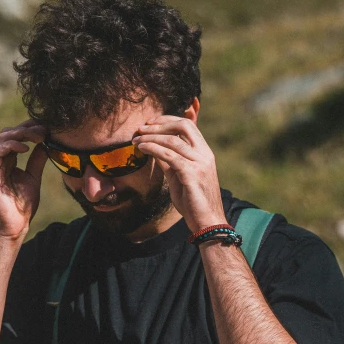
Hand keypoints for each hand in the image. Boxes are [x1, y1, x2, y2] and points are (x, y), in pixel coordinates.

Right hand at [0, 119, 47, 240]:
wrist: (14, 225)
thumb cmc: (22, 205)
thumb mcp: (34, 177)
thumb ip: (37, 160)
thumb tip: (45, 144)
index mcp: (8, 160)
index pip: (15, 137)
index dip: (29, 129)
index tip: (46, 128)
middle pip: (8, 133)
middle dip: (26, 128)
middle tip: (44, 129)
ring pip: (1, 139)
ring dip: (20, 134)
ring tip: (38, 136)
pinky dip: (11, 146)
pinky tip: (26, 148)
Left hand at [132, 115, 224, 232]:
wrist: (207, 222)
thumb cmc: (193, 203)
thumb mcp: (180, 178)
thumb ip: (170, 163)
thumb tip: (154, 150)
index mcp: (204, 153)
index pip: (188, 125)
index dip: (168, 121)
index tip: (150, 123)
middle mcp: (205, 154)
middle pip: (183, 126)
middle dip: (160, 124)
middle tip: (141, 128)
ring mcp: (200, 163)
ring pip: (173, 140)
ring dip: (151, 137)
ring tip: (136, 140)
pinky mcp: (192, 174)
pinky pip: (169, 156)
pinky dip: (153, 149)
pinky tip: (142, 149)